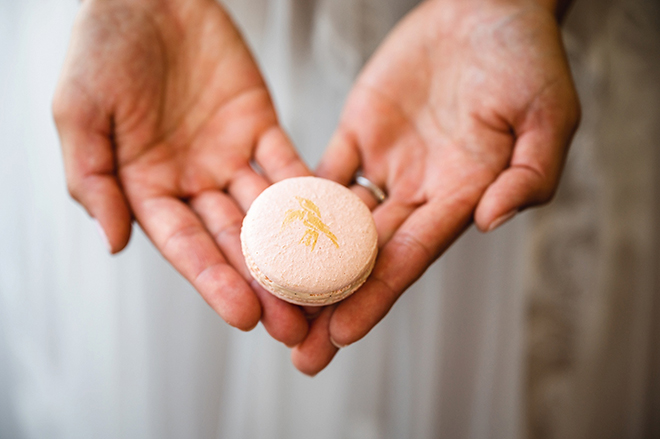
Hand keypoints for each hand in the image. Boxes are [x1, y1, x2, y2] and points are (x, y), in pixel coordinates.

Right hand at [53, 0, 310, 343]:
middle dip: (263, 284)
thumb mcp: (79, 111)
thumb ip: (93, 179)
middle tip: (294, 325)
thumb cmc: (103, 48)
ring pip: (267, 214)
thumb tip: (114, 245)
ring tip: (322, 290)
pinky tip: (336, 223)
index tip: (244, 316)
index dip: (213, 280)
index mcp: (146, 187)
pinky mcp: (261, 128)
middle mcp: (192, 182)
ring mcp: (229, 157)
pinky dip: (312, 193)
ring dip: (295, 251)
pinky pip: (289, 165)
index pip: (185, 245)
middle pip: (234, 242)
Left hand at [293, 0, 579, 373]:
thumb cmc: (526, 58)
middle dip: (333, 304)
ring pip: (336, 227)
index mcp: (462, 195)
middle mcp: (418, 191)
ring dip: (304, 265)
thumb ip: (528, 175)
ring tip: (270, 303)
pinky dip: (294, 202)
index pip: (412, 255)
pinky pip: (320, 173)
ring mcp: (384, 166)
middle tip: (300, 351)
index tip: (343, 333)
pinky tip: (263, 232)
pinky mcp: (356, 135)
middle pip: (367, 257)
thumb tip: (490, 221)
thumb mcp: (547, 116)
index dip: (377, 294)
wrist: (485, 9)